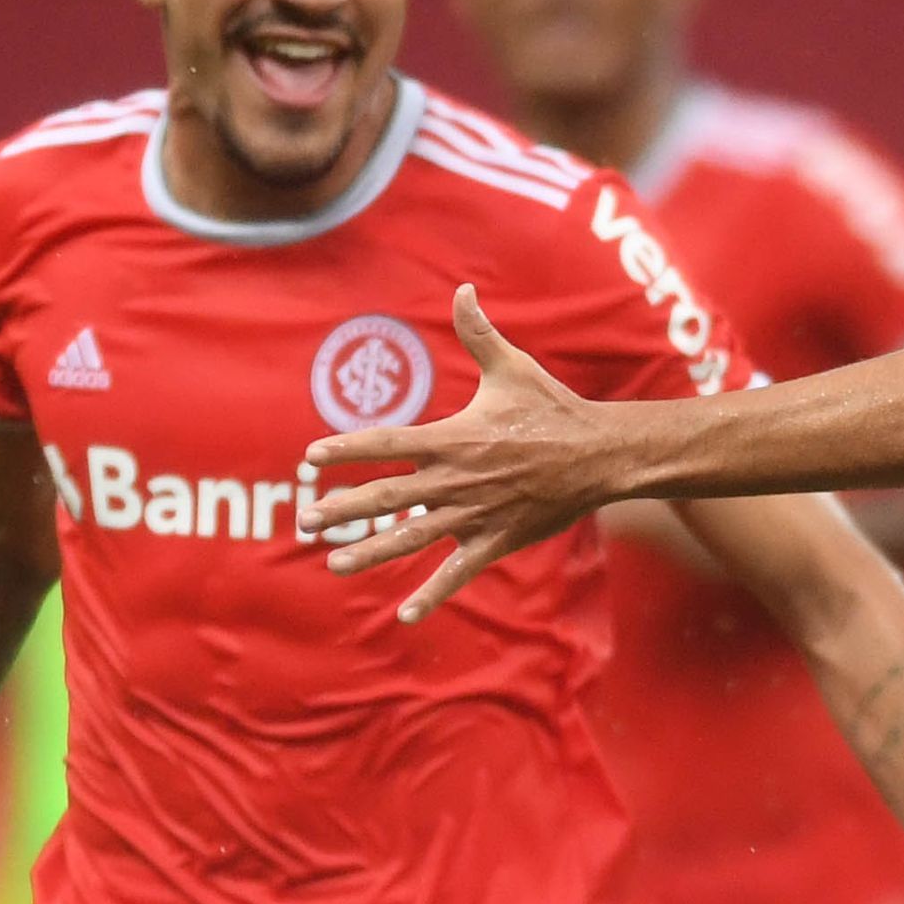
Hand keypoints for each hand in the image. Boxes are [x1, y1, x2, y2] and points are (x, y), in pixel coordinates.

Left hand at [309, 286, 616, 620]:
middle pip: (385, 497)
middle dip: (341, 510)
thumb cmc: (553, 408)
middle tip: (304, 520)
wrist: (599, 455)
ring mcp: (473, 515)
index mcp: (452, 438)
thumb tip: (463, 288)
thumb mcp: (512, 367)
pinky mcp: (495, 540)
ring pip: (410, 539)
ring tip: (333, 563)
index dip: (346, 449)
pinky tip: (405, 615)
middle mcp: (455, 480)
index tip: (311, 458)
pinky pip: (457, 573)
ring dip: (369, 553)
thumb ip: (478, 332)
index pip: (385, 444)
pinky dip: (432, 594)